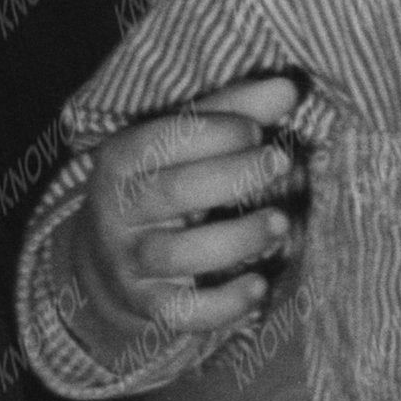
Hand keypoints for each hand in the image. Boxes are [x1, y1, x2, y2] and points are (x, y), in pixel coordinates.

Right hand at [72, 73, 308, 342]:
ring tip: (281, 222)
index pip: (164, 140)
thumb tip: (289, 88)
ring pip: (177, 255)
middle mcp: (117, 211)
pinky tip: (260, 286)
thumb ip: (235, 110)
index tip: (258, 130)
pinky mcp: (149, 306)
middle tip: (281, 162)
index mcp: (122, 159)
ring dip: (236, 239)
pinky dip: (222, 304)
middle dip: (231, 177)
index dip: (216, 132)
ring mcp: (130, 263)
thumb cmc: (165, 181)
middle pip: (171, 193)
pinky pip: (183, 312)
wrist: (111, 260)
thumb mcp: (185, 141)